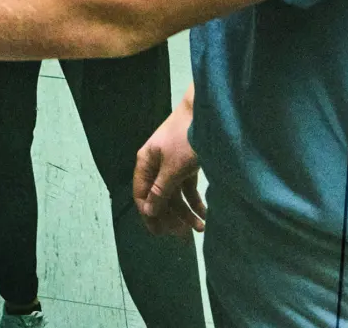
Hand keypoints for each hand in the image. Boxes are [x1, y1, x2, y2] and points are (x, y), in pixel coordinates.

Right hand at [133, 97, 205, 237]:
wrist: (206, 112)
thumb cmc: (185, 138)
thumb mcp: (173, 168)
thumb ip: (160, 191)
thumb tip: (148, 211)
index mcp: (145, 163)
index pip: (142, 196)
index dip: (149, 216)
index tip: (161, 234)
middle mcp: (156, 165)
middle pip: (159, 198)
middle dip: (172, 217)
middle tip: (185, 236)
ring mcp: (172, 165)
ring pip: (175, 195)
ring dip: (186, 212)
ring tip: (201, 228)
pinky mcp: (187, 164)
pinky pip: (187, 188)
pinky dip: (195, 201)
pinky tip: (204, 214)